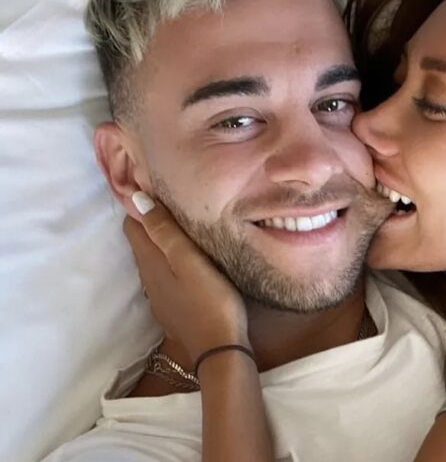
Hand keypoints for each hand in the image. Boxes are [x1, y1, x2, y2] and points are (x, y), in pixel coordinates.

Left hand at [124, 192, 250, 362]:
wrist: (221, 351)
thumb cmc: (211, 300)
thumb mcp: (190, 261)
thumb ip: (164, 230)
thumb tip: (136, 197)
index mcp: (149, 262)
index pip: (132, 224)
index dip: (140, 205)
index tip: (159, 187)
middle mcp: (148, 277)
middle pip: (142, 241)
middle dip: (152, 220)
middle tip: (175, 200)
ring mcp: (160, 295)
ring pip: (155, 258)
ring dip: (164, 241)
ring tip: (186, 224)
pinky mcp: (175, 306)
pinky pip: (167, 274)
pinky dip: (173, 260)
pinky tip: (191, 258)